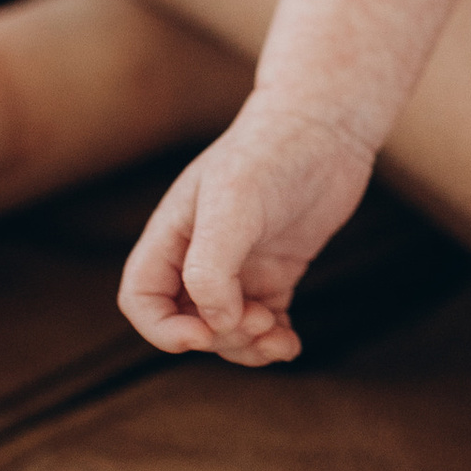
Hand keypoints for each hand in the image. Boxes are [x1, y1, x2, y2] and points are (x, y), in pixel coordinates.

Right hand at [117, 93, 374, 364]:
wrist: (328, 124)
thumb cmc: (272, 153)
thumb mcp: (232, 203)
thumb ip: (211, 268)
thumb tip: (214, 324)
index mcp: (174, 234)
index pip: (141, 299)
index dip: (162, 329)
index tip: (202, 335)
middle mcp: (201, 253)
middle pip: (189, 321)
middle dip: (220, 336)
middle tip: (260, 322)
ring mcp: (240, 265)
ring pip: (227, 329)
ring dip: (248, 346)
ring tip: (280, 338)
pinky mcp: (276, 270)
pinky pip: (263, 323)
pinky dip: (273, 341)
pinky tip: (292, 343)